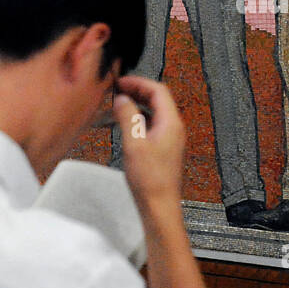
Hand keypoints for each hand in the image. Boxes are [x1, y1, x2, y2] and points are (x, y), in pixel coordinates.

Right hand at [111, 75, 185, 222]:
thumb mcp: (133, 144)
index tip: (120, 82)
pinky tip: (122, 126)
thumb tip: (122, 99)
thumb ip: (128, 117)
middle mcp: (173, 128)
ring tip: (115, 107)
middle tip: (116, 91)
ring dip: (134, 107)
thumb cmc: (150, 180)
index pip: (158, 90)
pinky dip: (136, 121)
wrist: (159, 206)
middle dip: (136, 92)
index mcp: (171, 123)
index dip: (138, 82)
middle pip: (156, 100)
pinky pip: (150, 126)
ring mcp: (169, 139)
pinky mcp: (163, 149)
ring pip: (152, 113)